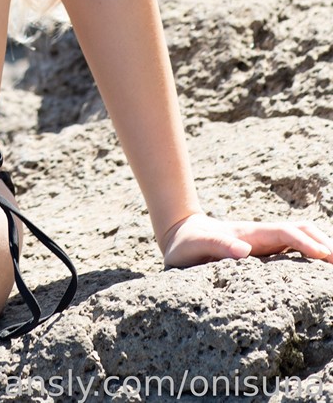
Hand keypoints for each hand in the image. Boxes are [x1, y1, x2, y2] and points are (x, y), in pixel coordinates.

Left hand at [159, 211, 332, 267]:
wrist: (179, 236)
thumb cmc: (187, 244)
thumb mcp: (197, 245)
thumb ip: (218, 245)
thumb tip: (245, 251)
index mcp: (251, 234)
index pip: (285, 233)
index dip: (306, 243)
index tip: (324, 256)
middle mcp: (261, 235)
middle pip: (299, 230)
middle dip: (322, 241)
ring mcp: (263, 242)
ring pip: (298, 237)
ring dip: (319, 246)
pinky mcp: (262, 251)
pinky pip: (291, 250)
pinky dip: (309, 254)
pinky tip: (319, 269)